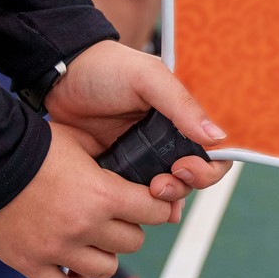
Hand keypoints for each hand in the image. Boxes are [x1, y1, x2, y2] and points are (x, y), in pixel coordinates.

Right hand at [0, 119, 178, 277]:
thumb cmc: (31, 145)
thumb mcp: (77, 140)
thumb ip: (109, 154)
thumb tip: (137, 163)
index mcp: (102, 193)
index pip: (155, 211)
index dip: (157, 205)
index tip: (150, 202)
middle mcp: (84, 226)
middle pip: (133, 242)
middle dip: (127, 227)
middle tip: (113, 216)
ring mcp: (57, 250)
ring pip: (106, 269)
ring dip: (104, 254)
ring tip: (91, 239)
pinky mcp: (30, 265)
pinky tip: (72, 267)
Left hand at [46, 40, 229, 199]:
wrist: (60, 77)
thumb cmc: (107, 67)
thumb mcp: (147, 78)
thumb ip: (181, 104)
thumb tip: (218, 138)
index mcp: (183, 114)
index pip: (214, 149)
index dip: (209, 167)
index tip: (184, 167)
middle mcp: (170, 137)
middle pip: (195, 176)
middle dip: (184, 186)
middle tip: (160, 185)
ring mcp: (145, 154)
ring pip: (169, 189)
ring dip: (166, 199)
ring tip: (150, 193)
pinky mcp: (121, 167)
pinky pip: (138, 194)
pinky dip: (143, 205)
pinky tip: (138, 210)